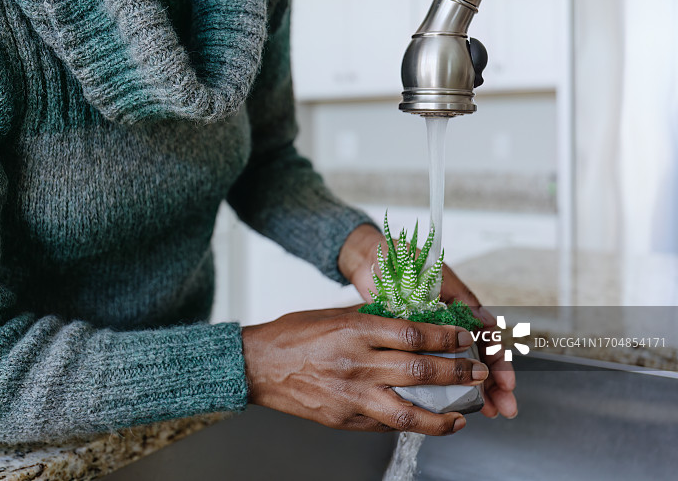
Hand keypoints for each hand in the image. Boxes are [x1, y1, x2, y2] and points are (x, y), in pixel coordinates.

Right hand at [242, 306, 487, 434]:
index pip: (413, 334)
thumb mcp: (335, 313)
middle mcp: (356, 363)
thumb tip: (411, 316)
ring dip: (444, 413)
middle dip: (458, 372)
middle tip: (479, 371)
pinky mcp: (345, 419)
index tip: (466, 337)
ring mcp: (351, 395)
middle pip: (420, 370)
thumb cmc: (293, 335)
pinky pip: (386, 424)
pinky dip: (412, 424)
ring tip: (465, 412)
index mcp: (354, 330)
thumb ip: (373, 316)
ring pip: (408, 411)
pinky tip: (429, 422)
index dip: (447, 337)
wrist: (258, 366)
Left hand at [338, 224, 517, 419]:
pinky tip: (450, 401)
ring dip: (474, 388)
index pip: (487, 340)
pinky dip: (441, 384)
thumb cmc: (406, 260)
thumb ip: (461, 297)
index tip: (505, 382)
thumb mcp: (438, 276)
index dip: (499, 362)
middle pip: (478, 359)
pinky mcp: (407, 344)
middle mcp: (448, 326)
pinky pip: (428, 366)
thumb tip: (486, 322)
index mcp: (460, 310)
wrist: (372, 258)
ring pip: (457, 367)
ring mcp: (430, 337)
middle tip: (504, 407)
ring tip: (487, 409)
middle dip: (494, 384)